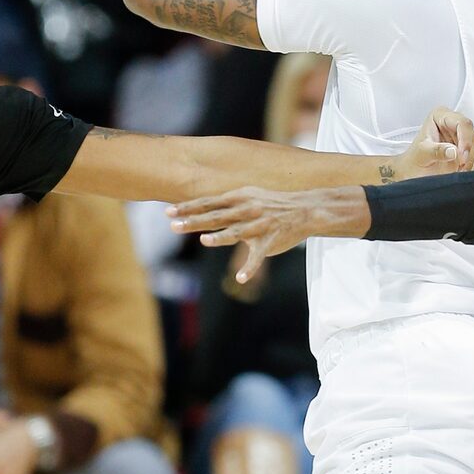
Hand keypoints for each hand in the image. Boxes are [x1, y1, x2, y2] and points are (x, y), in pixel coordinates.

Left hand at [169, 186, 368, 284]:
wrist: (305, 209)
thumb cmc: (272, 204)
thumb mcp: (249, 196)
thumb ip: (227, 204)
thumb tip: (203, 208)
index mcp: (239, 198)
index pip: (208, 203)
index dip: (188, 207)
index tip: (168, 211)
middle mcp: (246, 210)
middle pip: (216, 216)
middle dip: (194, 221)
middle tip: (173, 225)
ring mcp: (258, 225)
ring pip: (236, 232)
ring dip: (220, 237)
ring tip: (205, 241)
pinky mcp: (270, 241)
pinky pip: (258, 256)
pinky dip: (250, 267)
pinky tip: (240, 277)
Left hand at [398, 107, 473, 177]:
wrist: (414, 174)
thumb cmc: (414, 161)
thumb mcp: (421, 155)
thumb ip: (436, 151)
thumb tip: (453, 151)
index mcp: (440, 116)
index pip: (462, 123)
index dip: (465, 140)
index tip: (461, 157)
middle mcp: (454, 123)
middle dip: (469, 154)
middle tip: (460, 168)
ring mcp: (462, 136)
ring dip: (473, 162)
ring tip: (459, 172)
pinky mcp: (468, 149)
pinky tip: (462, 172)